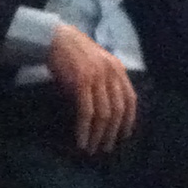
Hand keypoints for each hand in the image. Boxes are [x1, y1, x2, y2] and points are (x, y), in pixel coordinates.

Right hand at [47, 24, 139, 154]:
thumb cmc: (74, 54)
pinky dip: (85, 130)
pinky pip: (86, 112)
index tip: (124, 135)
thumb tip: (107, 113)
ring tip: (92, 148)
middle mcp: (111, 73)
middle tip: (105, 147)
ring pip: (103, 113)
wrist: (56, 39)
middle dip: (112, 132)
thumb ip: (106, 83)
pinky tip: (81, 141)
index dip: (129, 119)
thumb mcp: (97, 65)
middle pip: (118, 110)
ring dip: (98, 135)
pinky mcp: (81, 82)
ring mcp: (97, 77)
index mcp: (118, 69)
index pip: (130, 99)